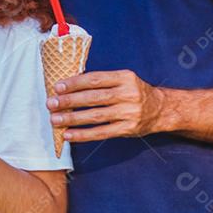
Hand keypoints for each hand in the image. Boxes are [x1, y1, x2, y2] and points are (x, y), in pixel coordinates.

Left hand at [47, 70, 167, 141]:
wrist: (160, 109)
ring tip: (55, 119)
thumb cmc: (133, 92)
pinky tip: (68, 134)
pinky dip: (83, 134)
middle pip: (94, 98)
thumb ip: (102, 82)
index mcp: (125, 78)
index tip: (58, 87)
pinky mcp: (128, 129)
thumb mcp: (123, 80)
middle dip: (70, 101)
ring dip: (72, 118)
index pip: (96, 79)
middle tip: (51, 103)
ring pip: (96, 116)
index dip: (75, 83)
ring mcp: (129, 113)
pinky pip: (102, 133)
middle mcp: (128, 94)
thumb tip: (69, 85)